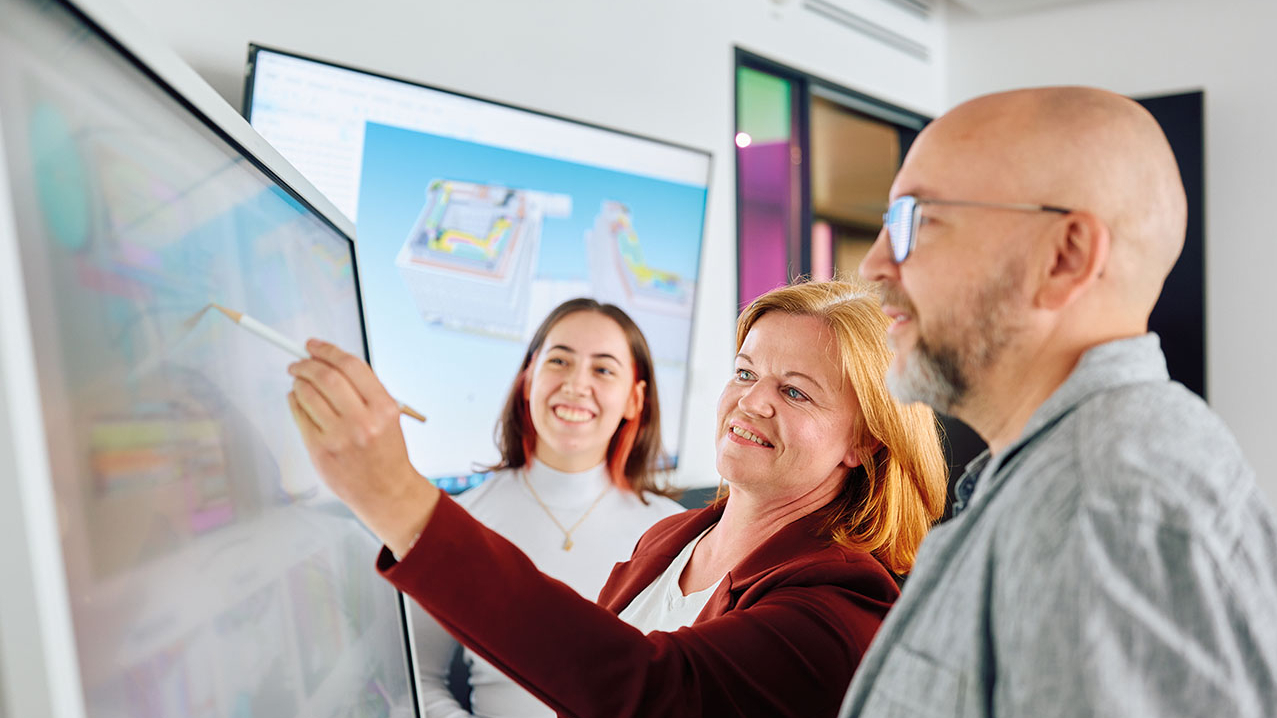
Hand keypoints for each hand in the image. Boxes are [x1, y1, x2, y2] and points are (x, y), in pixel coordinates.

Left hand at [287, 339, 438, 555]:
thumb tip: (329, 363)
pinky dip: (294, 402)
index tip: (313, 345)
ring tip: (298, 380)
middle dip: (307, 364)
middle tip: (299, 362)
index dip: (328, 350)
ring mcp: (339, 437)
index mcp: (384, 408)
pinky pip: (300, 416)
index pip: (351, 366)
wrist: (386, 491)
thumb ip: (363, 390)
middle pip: (327, 377)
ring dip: (298, 382)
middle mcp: (363, 421)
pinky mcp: (321, 451)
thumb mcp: (388, 415)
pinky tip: (297, 399)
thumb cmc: (385, 451)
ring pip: (308, 395)